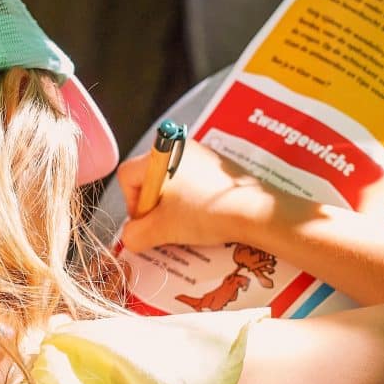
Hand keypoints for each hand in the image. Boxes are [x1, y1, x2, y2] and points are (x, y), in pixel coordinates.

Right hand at [118, 140, 272, 251]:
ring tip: (186, 226)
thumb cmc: (204, 214)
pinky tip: (204, 218)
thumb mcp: (163, 229)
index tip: (148, 223)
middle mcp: (180, 147)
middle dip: (153, 207)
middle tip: (165, 228)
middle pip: (150, 179)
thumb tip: (129, 237)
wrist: (255, 211)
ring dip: (172, 207)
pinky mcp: (220, 165)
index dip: (132, 204)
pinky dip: (192, 202)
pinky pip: (194, 183)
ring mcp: (202, 154)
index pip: (128, 176)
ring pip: (173, 183)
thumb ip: (136, 234)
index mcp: (161, 154)